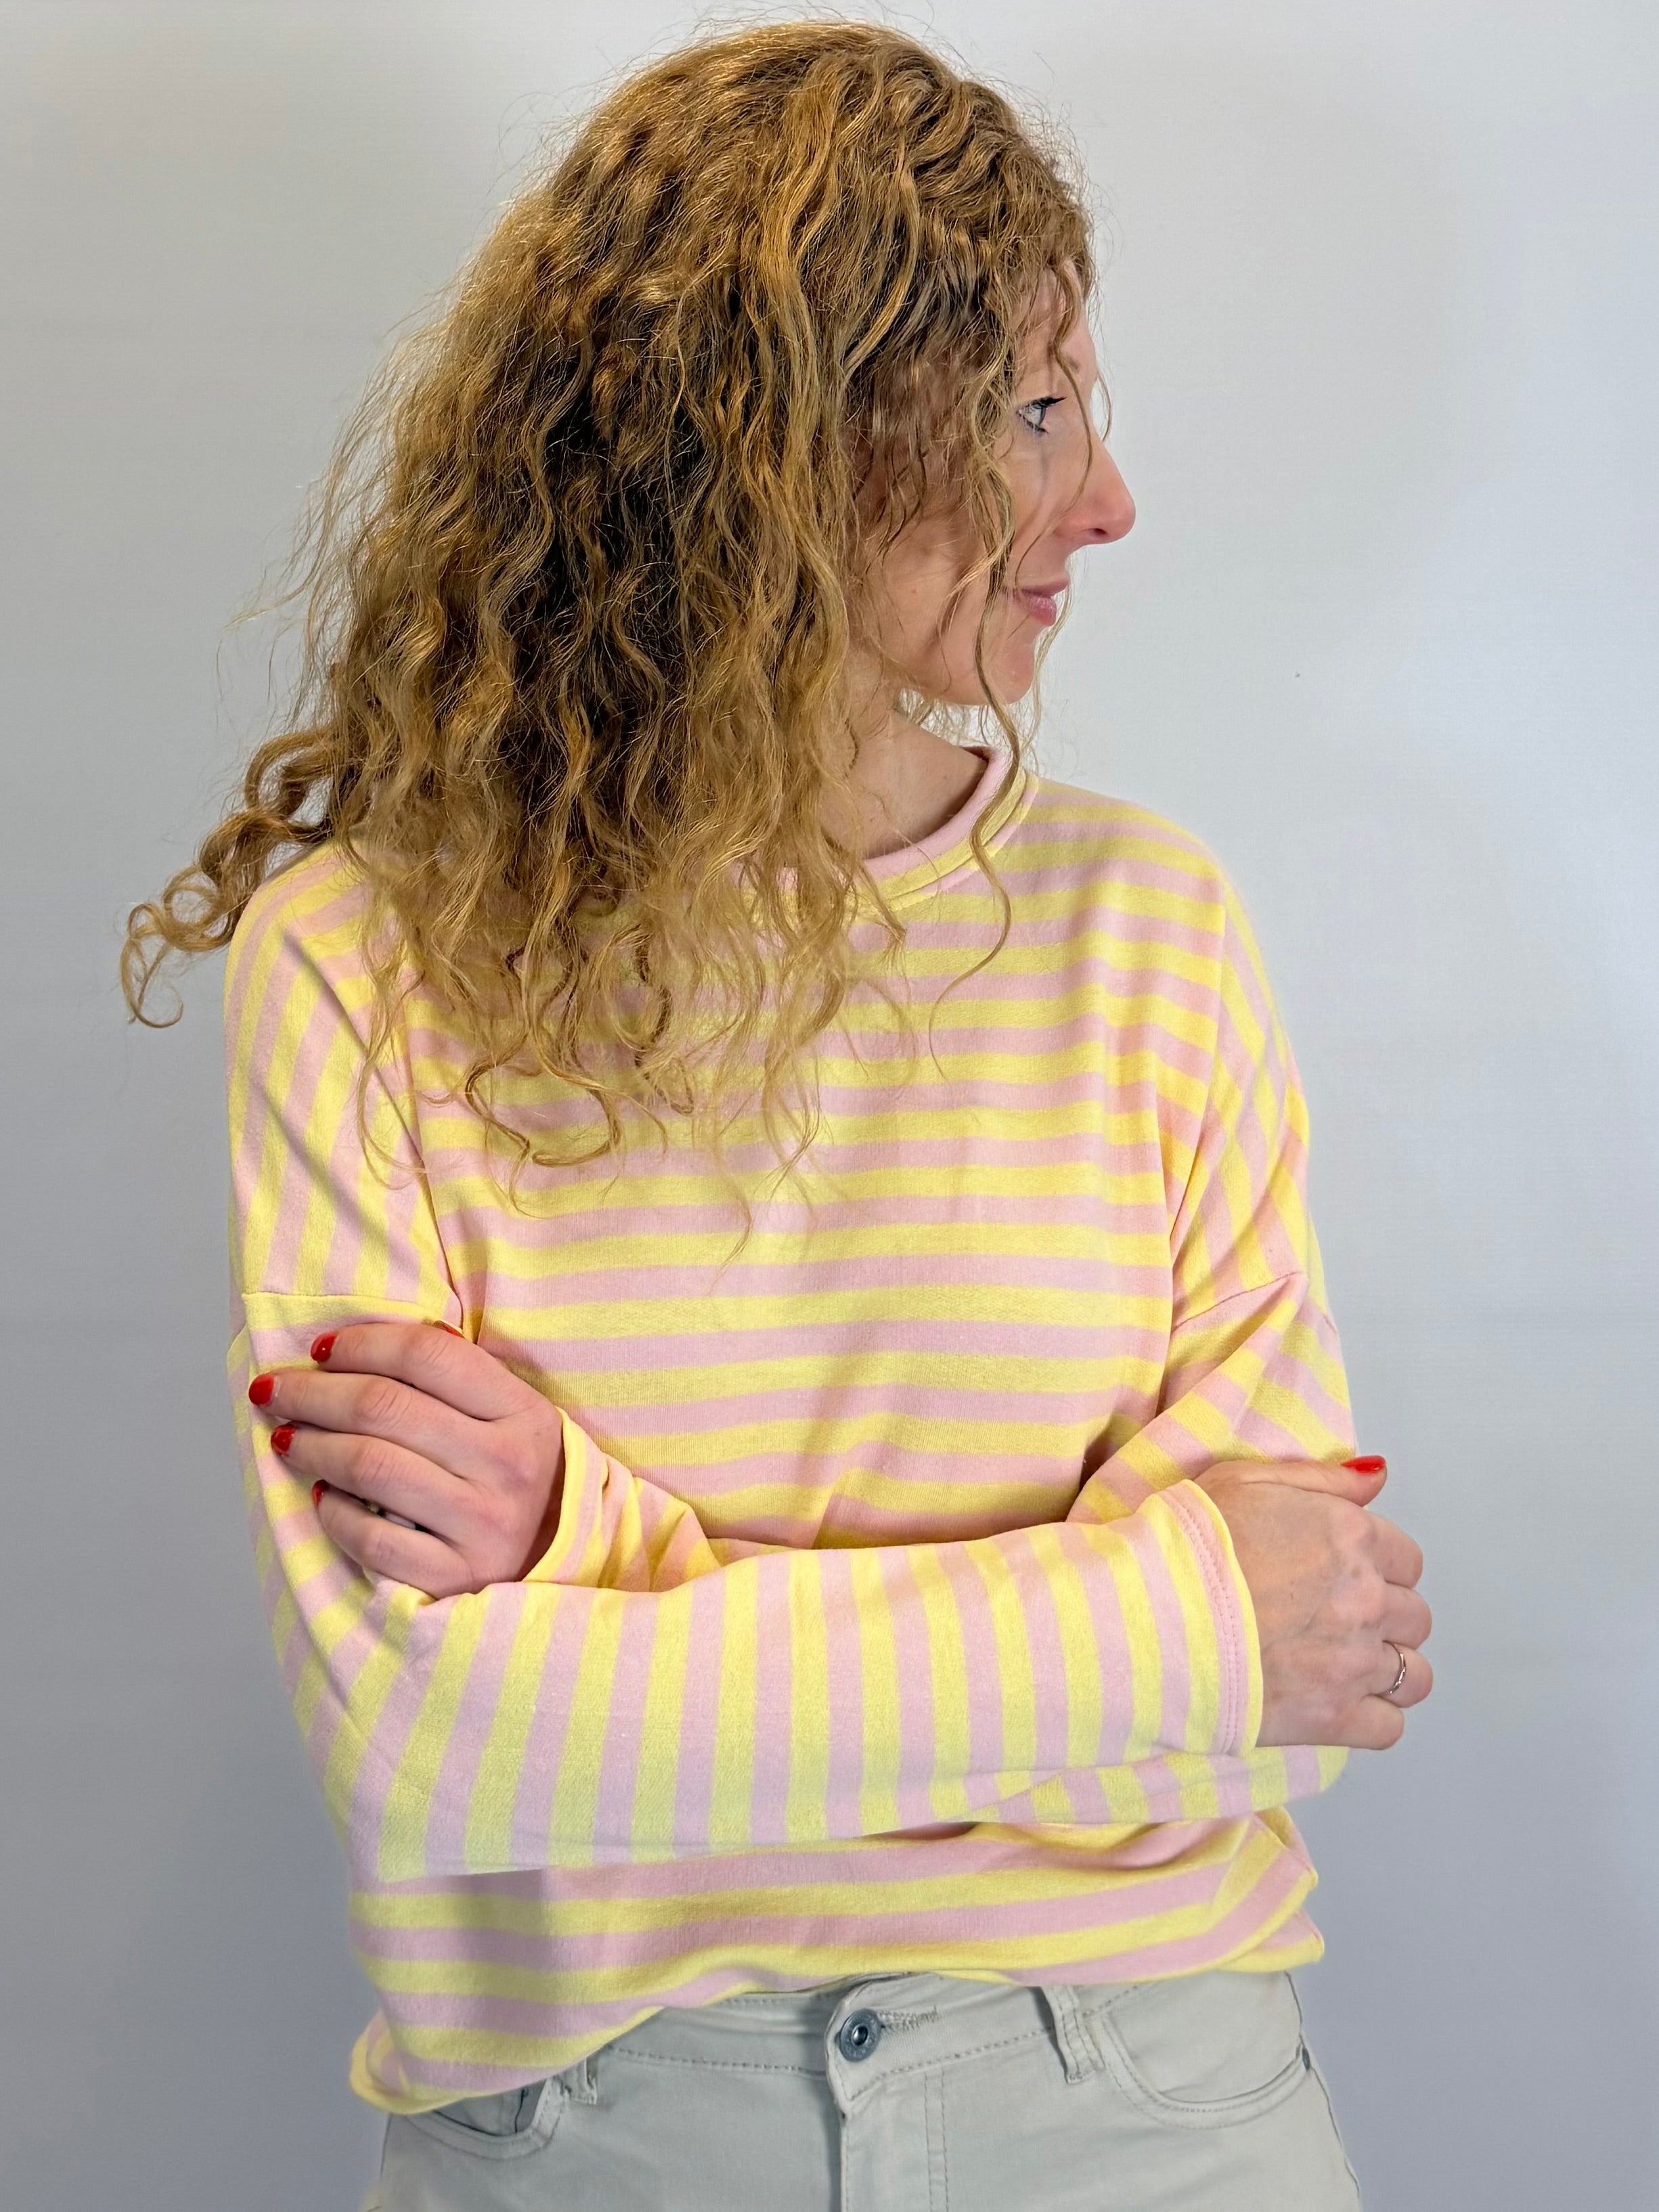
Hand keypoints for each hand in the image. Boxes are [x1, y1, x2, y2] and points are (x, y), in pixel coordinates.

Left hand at [248, 1322, 563, 1596]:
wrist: (558, 1564)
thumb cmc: (519, 1478)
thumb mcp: (515, 1416)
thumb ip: (459, 1378)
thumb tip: (365, 1342)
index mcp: (522, 1412)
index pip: (427, 1355)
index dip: (361, 1343)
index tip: (319, 1349)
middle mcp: (506, 1464)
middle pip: (384, 1407)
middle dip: (312, 1393)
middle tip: (273, 1391)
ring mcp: (481, 1523)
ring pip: (369, 1466)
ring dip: (312, 1446)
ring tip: (286, 1438)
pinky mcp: (453, 1576)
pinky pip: (371, 1537)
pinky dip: (333, 1513)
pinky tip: (322, 1497)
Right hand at [1192, 1455, 1432, 1749]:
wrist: (1150, 1614)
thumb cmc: (1186, 1544)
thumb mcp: (1244, 1480)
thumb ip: (1322, 1478)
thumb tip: (1377, 1477)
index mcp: (1351, 1537)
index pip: (1406, 1559)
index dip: (1376, 1567)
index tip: (1339, 1576)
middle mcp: (1366, 1599)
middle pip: (1413, 1617)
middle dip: (1382, 1617)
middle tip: (1332, 1619)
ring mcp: (1354, 1662)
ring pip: (1414, 1674)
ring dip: (1387, 1669)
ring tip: (1342, 1665)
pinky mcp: (1333, 1716)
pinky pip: (1390, 1726)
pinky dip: (1373, 1718)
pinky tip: (1339, 1702)